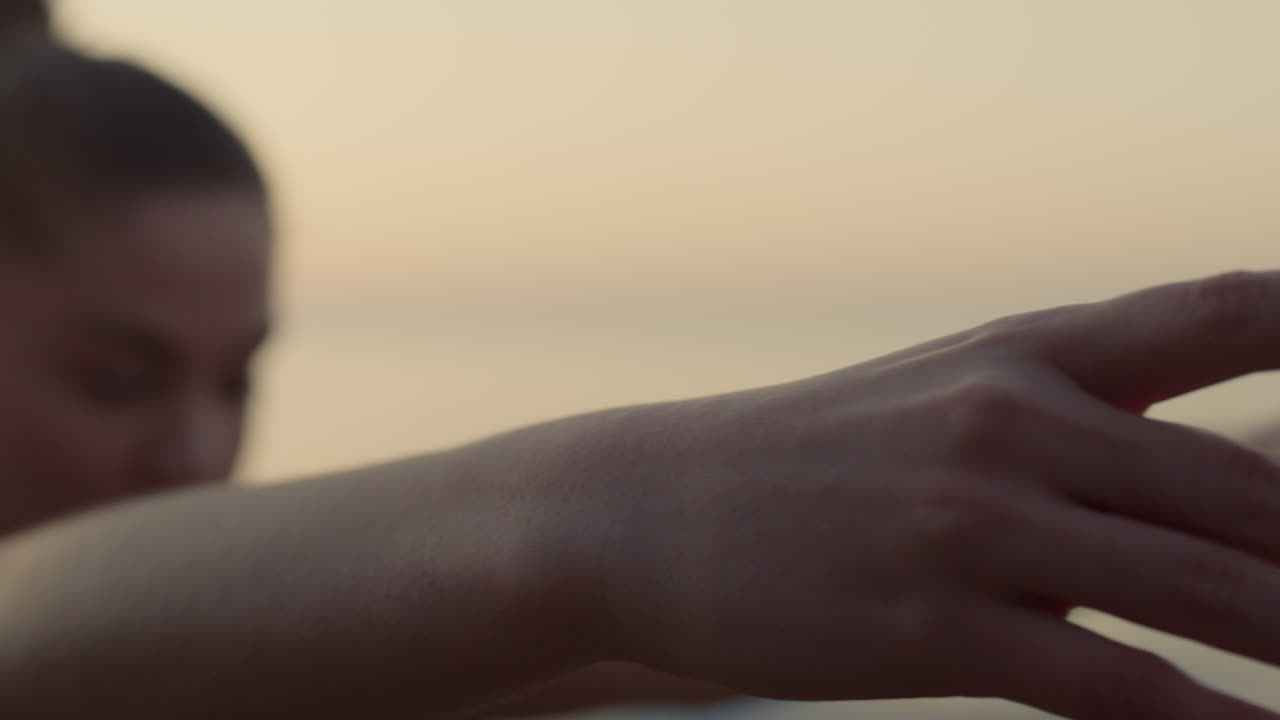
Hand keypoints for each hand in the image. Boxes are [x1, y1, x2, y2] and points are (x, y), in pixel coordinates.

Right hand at [589, 271, 1279, 718]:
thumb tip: (1212, 477)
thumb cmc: (816, 457)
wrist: (655, 508)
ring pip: (1203, 586)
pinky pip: (1113, 683)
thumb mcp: (942, 395)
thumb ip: (1075, 414)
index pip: (1226, 311)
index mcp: (1025, 351)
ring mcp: (974, 524)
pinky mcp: (935, 628)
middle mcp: (1013, 420)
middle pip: (1247, 486)